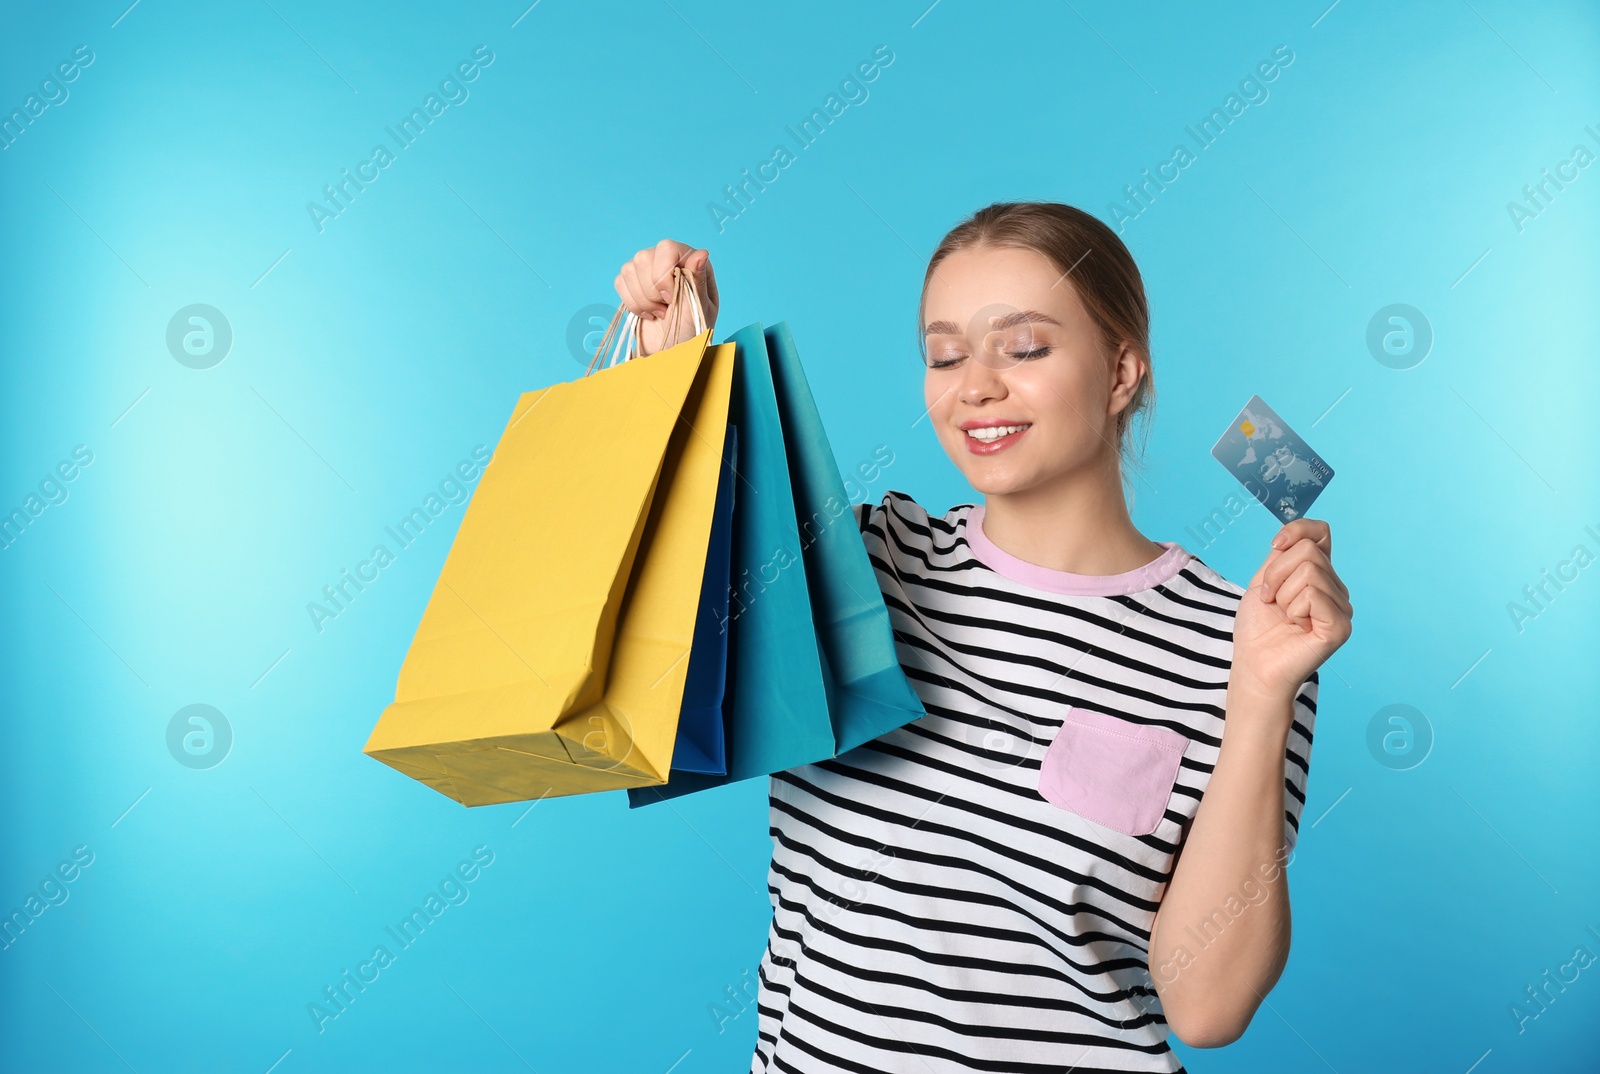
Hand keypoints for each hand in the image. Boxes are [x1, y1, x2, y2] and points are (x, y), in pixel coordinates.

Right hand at [613, 239, 718, 355]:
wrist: (674, 349)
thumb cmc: (692, 328)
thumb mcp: (699, 306)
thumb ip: (698, 279)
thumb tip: (702, 253)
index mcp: (689, 260)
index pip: (667, 248)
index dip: (663, 274)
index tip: (671, 298)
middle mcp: (667, 258)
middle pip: (643, 258)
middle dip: (652, 291)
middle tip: (667, 308)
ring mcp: (648, 268)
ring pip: (629, 270)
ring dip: (644, 300)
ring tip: (661, 312)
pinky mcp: (632, 282)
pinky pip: (619, 282)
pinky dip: (633, 304)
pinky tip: (649, 313)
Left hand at [1231, 518, 1352, 703]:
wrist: (1253, 664)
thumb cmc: (1258, 628)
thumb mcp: (1264, 580)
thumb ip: (1282, 555)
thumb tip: (1292, 532)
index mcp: (1319, 575)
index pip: (1320, 533)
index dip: (1298, 530)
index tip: (1274, 546)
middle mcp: (1335, 589)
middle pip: (1308, 551)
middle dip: (1276, 574)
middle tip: (1271, 600)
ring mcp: (1341, 608)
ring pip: (1309, 572)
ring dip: (1283, 595)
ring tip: (1284, 617)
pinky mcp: (1340, 626)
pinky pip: (1314, 595)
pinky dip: (1294, 609)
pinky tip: (1296, 626)